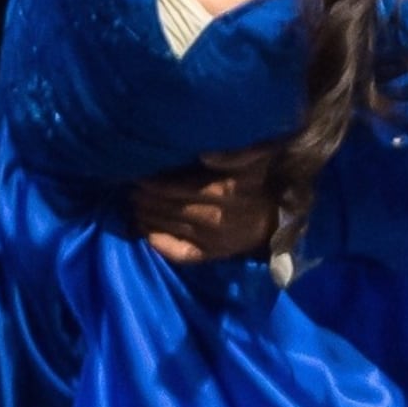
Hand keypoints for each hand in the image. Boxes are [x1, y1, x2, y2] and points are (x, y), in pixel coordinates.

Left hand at [126, 150, 282, 264]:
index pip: (179, 187)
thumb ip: (232, 152)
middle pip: (170, 207)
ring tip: (133, 203)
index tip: (138, 172)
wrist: (278, 218)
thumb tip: (204, 151)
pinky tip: (144, 230)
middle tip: (130, 186)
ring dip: (146, 215)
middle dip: (146, 197)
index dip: (155, 181)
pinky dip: (158, 242)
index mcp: (224, 192)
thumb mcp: (253, 160)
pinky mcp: (211, 255)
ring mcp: (212, 240)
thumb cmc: (260, 182)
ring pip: (170, 227)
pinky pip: (178, 252)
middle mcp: (215, 218)